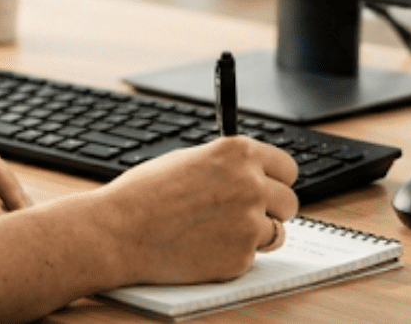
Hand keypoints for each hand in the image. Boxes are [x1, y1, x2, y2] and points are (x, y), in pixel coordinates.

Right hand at [87, 136, 298, 285]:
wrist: (121, 231)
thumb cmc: (145, 194)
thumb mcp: (189, 160)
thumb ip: (226, 165)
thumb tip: (250, 173)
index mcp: (238, 153)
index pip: (287, 167)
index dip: (276, 179)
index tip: (269, 187)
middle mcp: (251, 185)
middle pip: (289, 201)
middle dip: (271, 208)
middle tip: (244, 213)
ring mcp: (249, 223)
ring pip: (278, 232)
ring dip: (258, 233)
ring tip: (221, 231)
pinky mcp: (241, 257)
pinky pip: (252, 256)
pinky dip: (234, 254)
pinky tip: (206, 247)